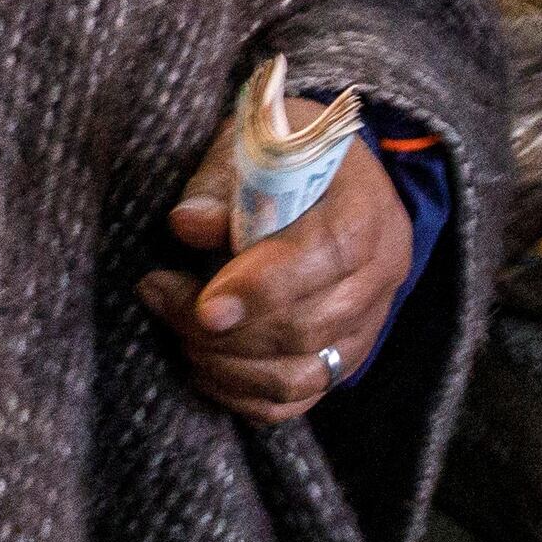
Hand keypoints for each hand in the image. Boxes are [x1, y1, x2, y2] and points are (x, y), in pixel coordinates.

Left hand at [144, 131, 413, 425]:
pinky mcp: (347, 355)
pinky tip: (202, 366)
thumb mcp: (252, 144)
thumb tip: (187, 226)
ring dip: (228, 364)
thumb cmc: (281, 154)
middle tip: (159, 295)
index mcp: (366, 208)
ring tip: (177, 329)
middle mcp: (381, 272)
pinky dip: (245, 394)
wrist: (326, 175)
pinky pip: (299, 397)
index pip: (327, 257)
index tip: (204, 305)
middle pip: (308, 325)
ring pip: (303, 373)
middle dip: (225, 329)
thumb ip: (220, 183)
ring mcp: (369, 321)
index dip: (263, 288)